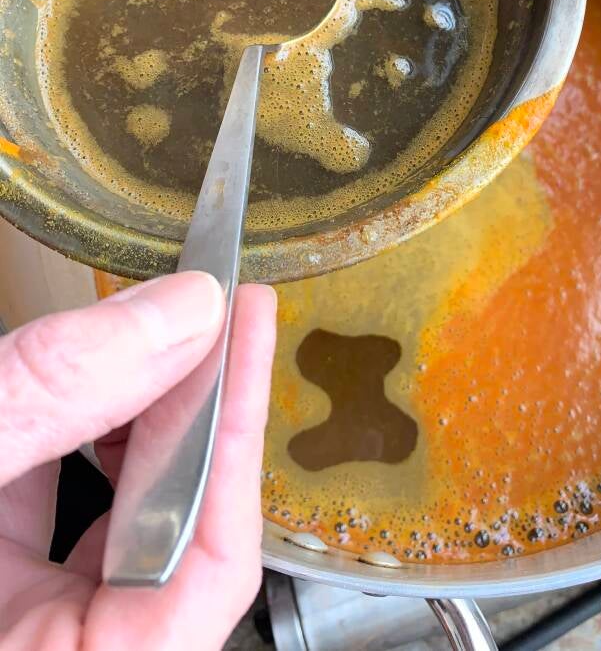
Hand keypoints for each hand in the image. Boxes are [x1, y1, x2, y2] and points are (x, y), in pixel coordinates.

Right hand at [0, 272, 276, 650]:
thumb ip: (56, 395)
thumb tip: (179, 315)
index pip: (207, 560)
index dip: (235, 431)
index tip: (249, 324)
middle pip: (165, 531)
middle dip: (186, 408)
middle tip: (210, 308)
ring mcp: (24, 630)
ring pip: (109, 523)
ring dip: (131, 421)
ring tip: (151, 331)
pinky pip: (46, 520)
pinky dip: (64, 444)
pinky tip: (73, 378)